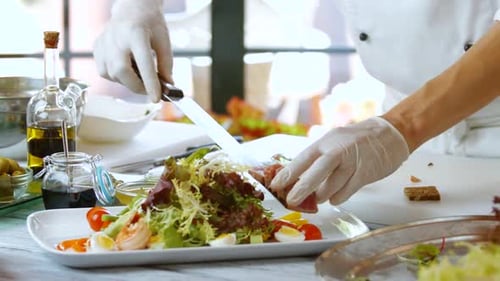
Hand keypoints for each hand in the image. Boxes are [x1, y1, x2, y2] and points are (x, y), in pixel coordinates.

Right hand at [93, 0, 172, 101]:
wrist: (131, 8)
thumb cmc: (150, 24)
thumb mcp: (164, 41)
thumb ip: (166, 64)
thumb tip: (167, 87)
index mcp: (136, 32)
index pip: (143, 62)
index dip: (150, 83)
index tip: (156, 98)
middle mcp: (116, 37)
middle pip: (121, 71)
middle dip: (136, 86)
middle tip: (149, 90)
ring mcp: (104, 42)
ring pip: (112, 74)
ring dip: (128, 81)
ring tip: (138, 74)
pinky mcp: (97, 47)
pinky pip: (104, 71)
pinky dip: (117, 76)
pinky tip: (126, 67)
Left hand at [269, 117, 408, 205]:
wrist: (390, 134)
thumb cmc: (358, 140)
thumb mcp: (335, 142)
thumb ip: (319, 159)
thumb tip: (299, 178)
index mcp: (326, 142)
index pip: (303, 158)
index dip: (288, 173)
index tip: (275, 185)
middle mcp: (338, 150)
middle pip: (316, 172)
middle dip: (301, 188)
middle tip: (291, 200)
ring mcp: (353, 161)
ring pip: (332, 185)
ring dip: (322, 195)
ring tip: (318, 198)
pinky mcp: (366, 172)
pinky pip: (347, 190)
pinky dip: (339, 197)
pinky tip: (335, 198)